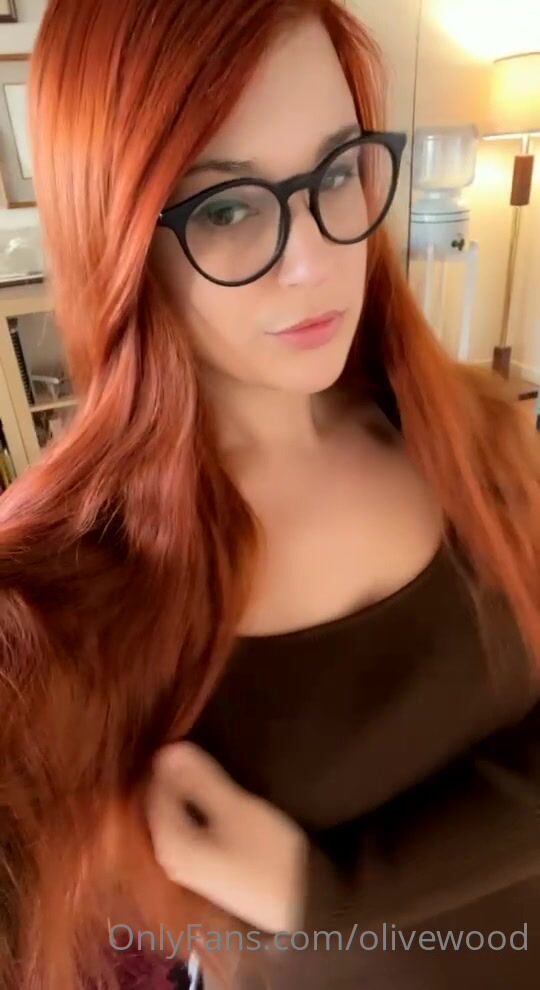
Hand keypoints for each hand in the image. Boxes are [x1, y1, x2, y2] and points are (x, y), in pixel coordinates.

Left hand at [144, 741, 308, 933]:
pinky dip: (194, 810)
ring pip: (177, 817)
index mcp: (168, 845)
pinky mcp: (204, 870)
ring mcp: (186, 868)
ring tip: (204, 767)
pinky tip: (210, 797)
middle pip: (163, 805)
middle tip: (195, 750)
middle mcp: (168, 860)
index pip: (152, 791)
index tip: (183, 738)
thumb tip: (168, 750)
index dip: (166, 762)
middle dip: (174, 777)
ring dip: (186, 793)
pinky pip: (187, 829)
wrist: (302, 907)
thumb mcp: (235, 810)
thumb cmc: (268, 855)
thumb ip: (200, 780)